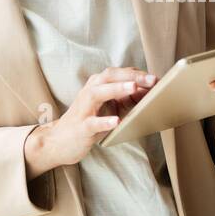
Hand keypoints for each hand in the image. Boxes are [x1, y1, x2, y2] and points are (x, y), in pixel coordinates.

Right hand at [29, 66, 154, 169]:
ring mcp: (83, 109)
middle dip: (131, 77)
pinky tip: (117, 121)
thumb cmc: (88, 122)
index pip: (118, 73)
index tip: (155, 78)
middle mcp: (89, 93)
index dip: (137, 74)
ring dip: (116, 89)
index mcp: (97, 86)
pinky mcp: (81, 127)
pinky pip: (92, 123)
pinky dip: (104, 121)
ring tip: (134, 88)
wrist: (59, 142)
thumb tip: (148, 91)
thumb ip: (125, 98)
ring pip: (98, 93)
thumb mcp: (108, 107)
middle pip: (108, 77)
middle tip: (151, 80)